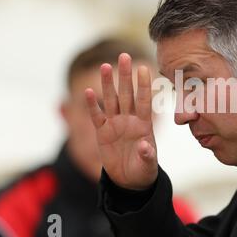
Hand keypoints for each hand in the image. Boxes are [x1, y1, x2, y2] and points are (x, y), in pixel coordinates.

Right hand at [85, 53, 157, 189]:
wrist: (129, 180)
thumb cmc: (143, 171)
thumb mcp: (147, 165)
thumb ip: (147, 155)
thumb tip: (145, 146)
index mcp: (144, 125)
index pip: (144, 101)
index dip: (143, 85)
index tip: (144, 68)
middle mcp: (129, 120)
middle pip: (127, 94)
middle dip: (125, 76)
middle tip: (124, 56)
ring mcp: (115, 124)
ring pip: (111, 100)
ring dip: (108, 84)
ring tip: (105, 66)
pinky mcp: (102, 133)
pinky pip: (96, 116)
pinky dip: (92, 105)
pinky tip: (89, 91)